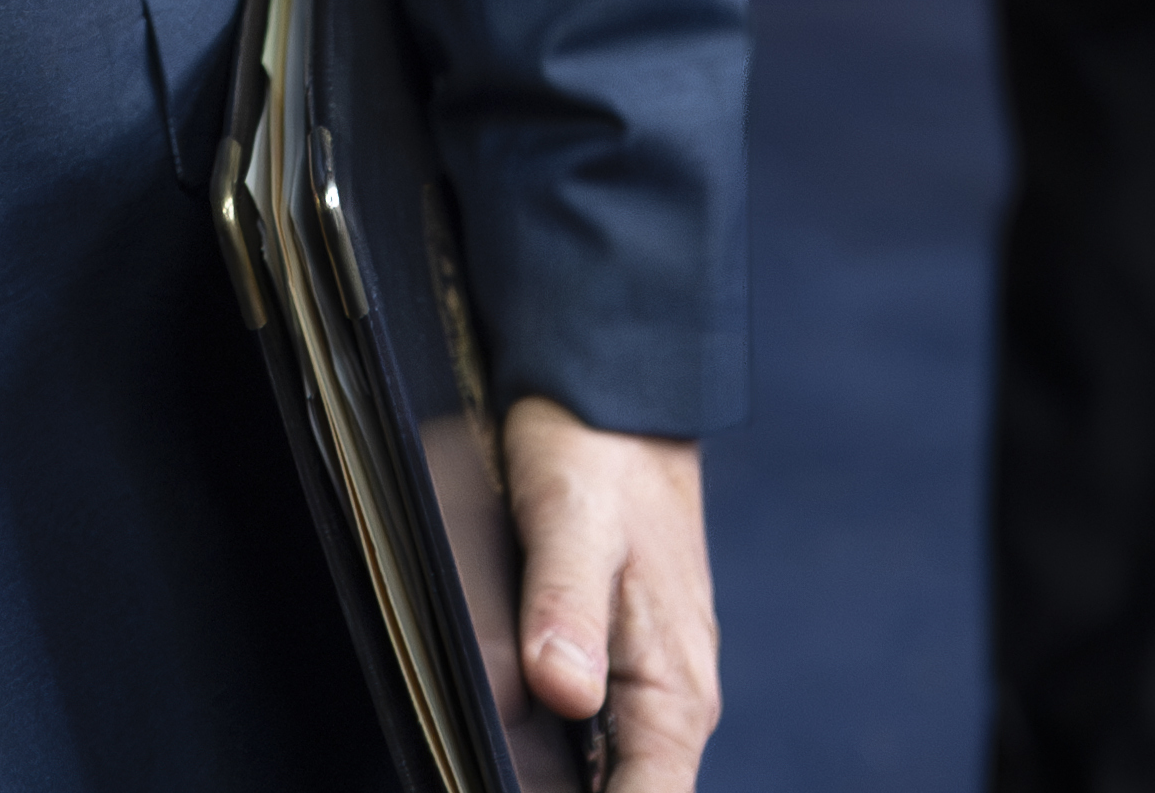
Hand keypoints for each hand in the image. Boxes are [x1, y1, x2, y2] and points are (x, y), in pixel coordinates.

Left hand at [503, 395, 720, 788]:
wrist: (614, 401)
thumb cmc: (601, 456)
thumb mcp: (572, 522)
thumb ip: (566, 607)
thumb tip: (559, 690)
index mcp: (675, 691)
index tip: (508, 792)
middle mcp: (669, 702)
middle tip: (478, 775)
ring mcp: (642, 686)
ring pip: (603, 774)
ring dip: (546, 779)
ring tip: (479, 766)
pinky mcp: (612, 664)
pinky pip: (589, 736)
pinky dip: (546, 752)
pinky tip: (497, 740)